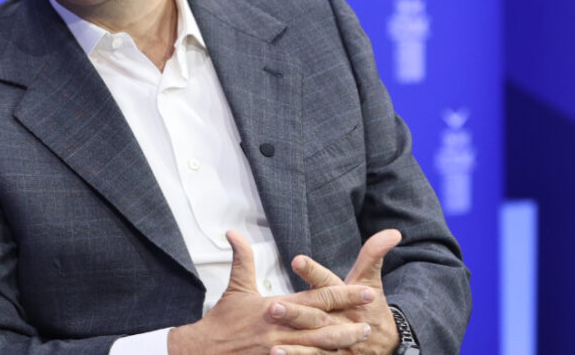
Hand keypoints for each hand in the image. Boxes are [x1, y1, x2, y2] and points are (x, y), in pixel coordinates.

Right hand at [168, 231, 374, 354]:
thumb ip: (242, 259)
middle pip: (323, 327)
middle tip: (371, 322)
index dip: (342, 295)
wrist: (203, 351)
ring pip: (318, 349)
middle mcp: (282, 330)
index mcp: (276, 308)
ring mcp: (279, 351)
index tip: (365, 292)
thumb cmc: (221, 321)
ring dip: (341, 345)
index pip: (316, 299)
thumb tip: (234, 232)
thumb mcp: (235, 288)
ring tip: (360, 340)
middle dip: (349, 324)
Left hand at [283, 229, 402, 354]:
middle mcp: (339, 321)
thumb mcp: (370, 279)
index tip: (297, 260)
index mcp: (345, 297)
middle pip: (316, 317)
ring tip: (271, 345)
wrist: (386, 342)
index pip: (328, 282)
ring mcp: (337, 343)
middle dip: (296, 314)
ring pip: (313, 343)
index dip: (313, 272)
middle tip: (272, 307)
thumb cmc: (371, 306)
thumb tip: (393, 232)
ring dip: (294, 346)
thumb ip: (374, 254)